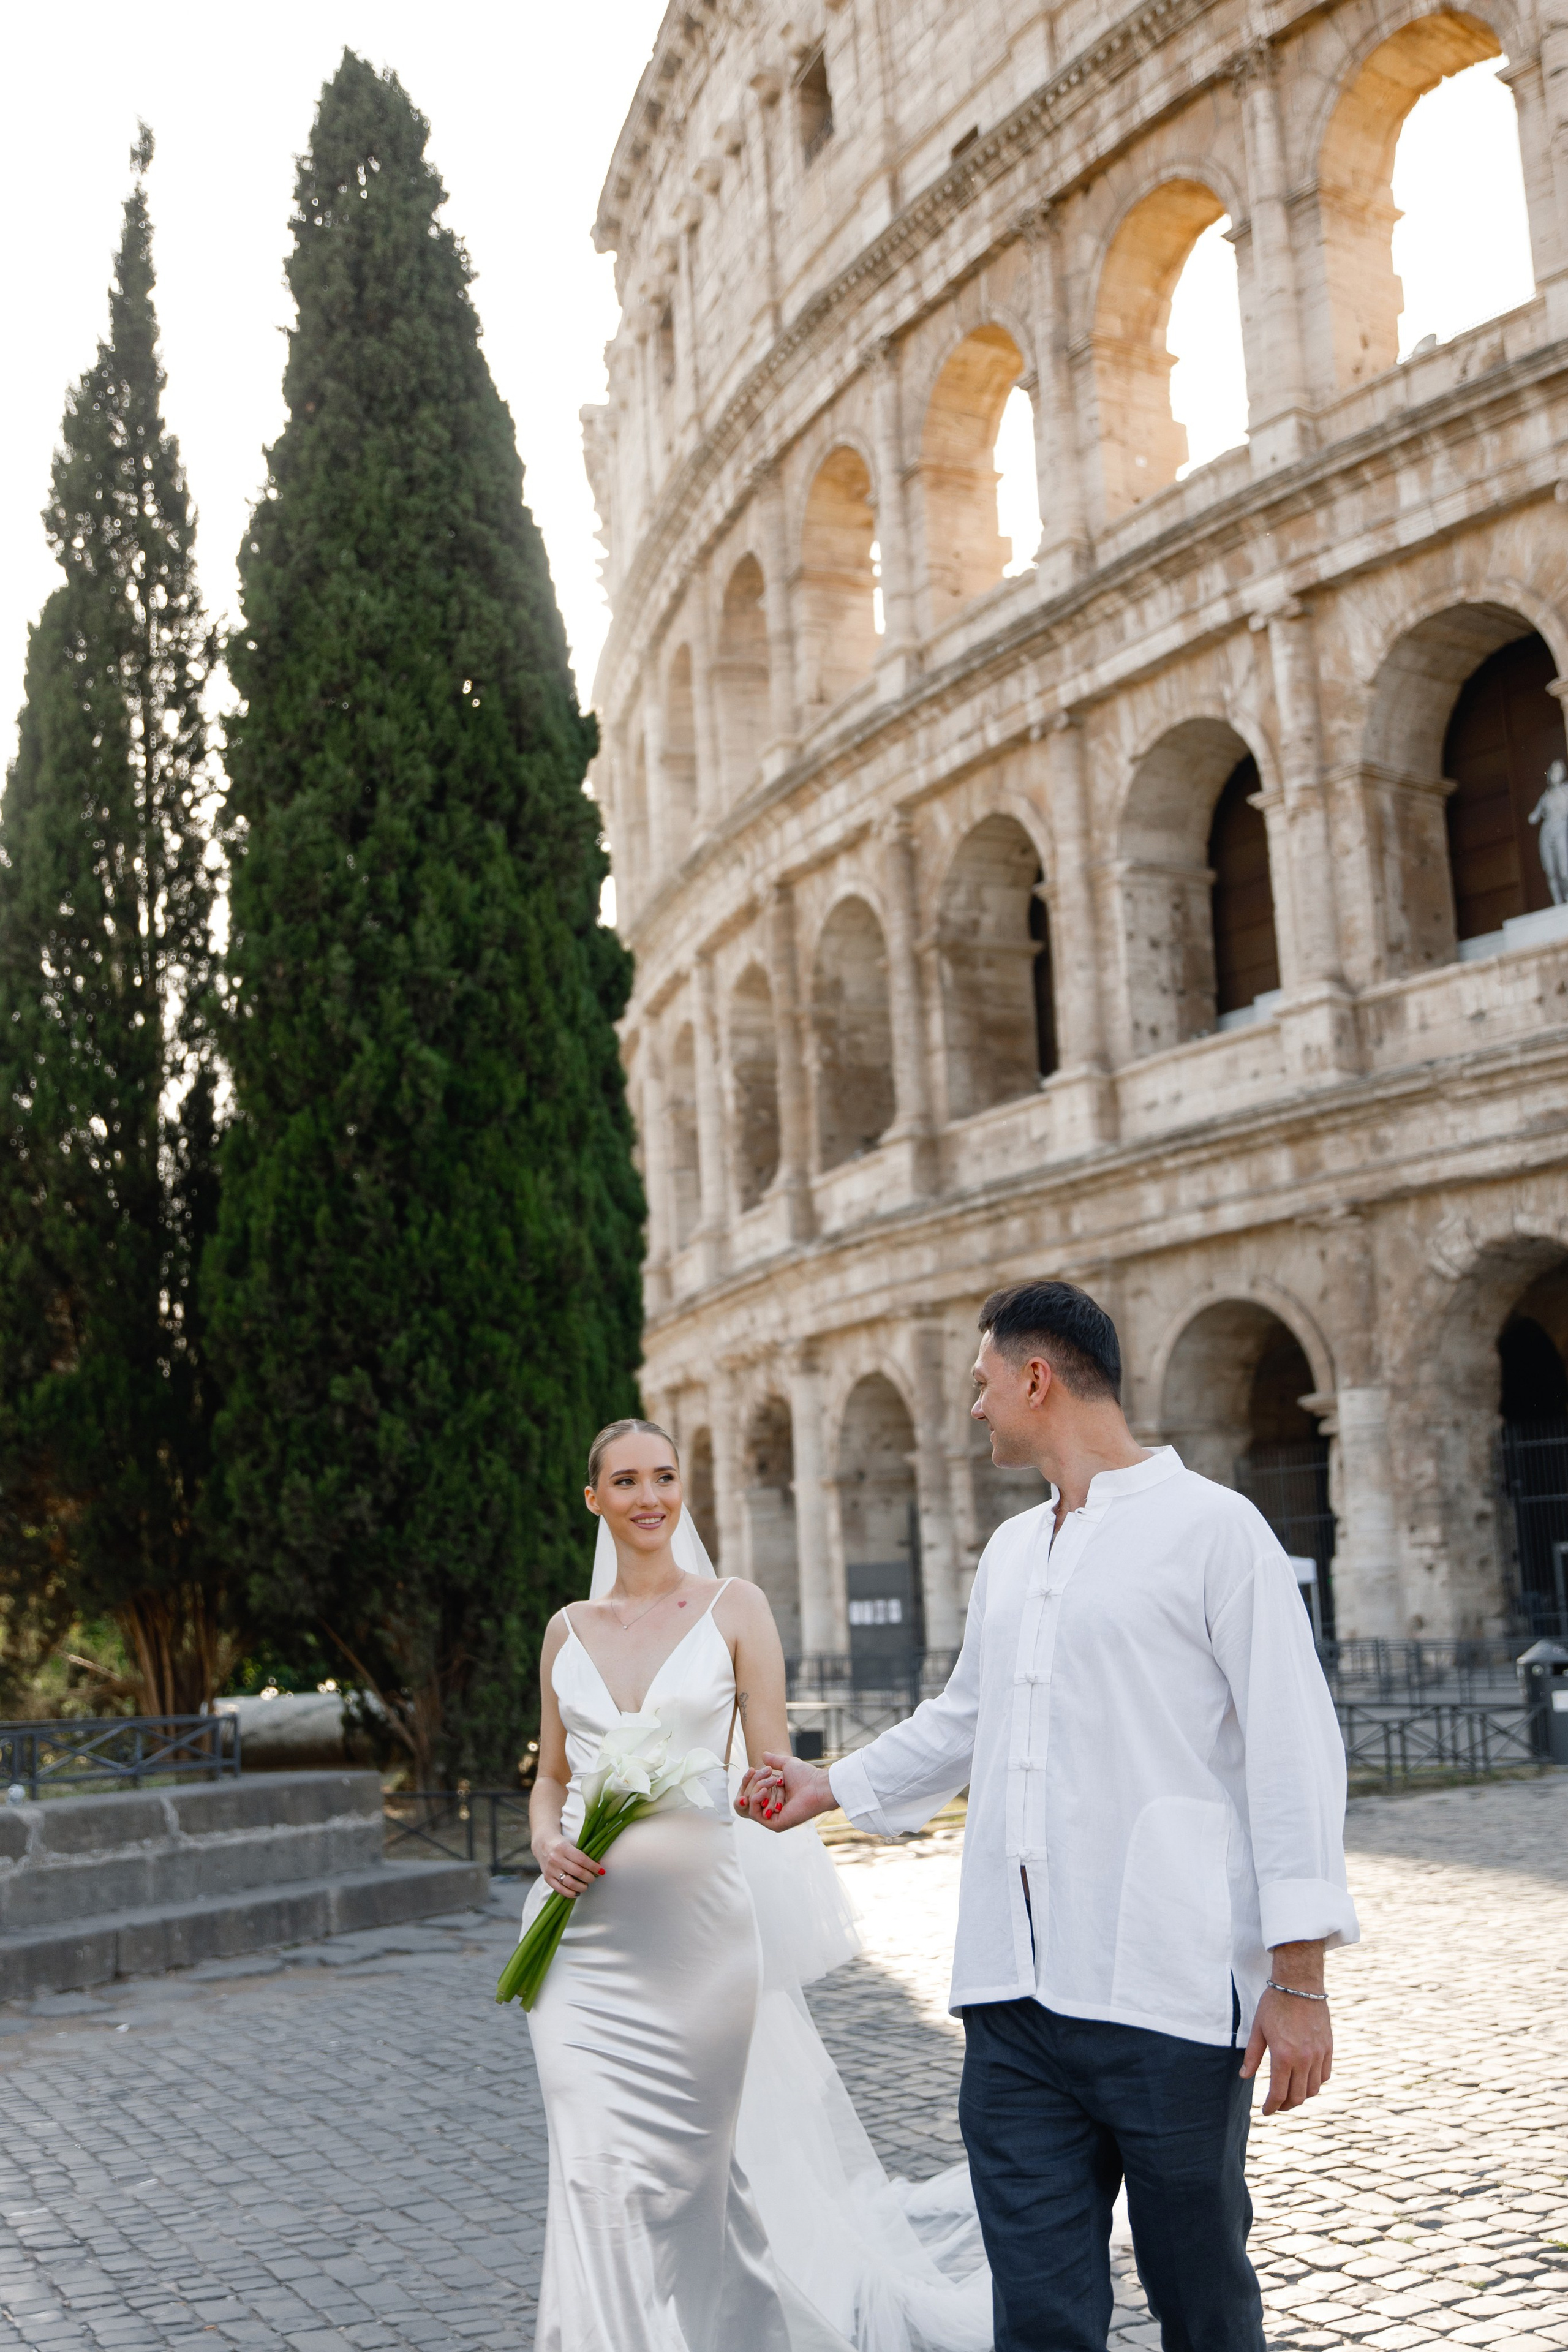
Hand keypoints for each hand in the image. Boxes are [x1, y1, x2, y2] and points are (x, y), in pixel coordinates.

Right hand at [534, 1832, 603, 1897]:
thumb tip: (599, 1865)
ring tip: (585, 1885)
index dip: (593, 1866)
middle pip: (577, 1872)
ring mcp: (551, 1869)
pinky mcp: (547, 1878)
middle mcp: (556, 1859)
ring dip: (581, 1887)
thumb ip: (584, 1854)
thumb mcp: (572, 1844)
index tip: (601, 1871)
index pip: (582, 1859)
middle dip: (589, 1877)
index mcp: (563, 1848)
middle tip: (593, 1878)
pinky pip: (560, 1889)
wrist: (543, 1845)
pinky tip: (577, 1892)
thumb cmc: (562, 1845)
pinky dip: (571, 1893)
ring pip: (569, 1883)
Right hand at [737, 1751, 835, 1830]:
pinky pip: (755, 1814)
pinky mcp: (775, 1824)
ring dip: (757, 1789)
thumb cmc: (807, 1776)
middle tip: (769, 1775)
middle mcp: (772, 1809)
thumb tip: (763, 1755)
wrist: (818, 1786)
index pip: (751, 1791)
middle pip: (748, 1798)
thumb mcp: (787, 1765)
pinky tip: (764, 1791)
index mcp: (774, 1797)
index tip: (752, 1769)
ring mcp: (773, 1818)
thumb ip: (774, 1761)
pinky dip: (756, 1800)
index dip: (749, 1780)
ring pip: (750, 1805)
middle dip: (754, 1783)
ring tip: (772, 1782)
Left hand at [1241, 1943, 1331, 2114]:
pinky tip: (1306, 2080)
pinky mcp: (1328, 2047)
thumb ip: (1252, 2056)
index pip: (1279, 2094)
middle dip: (1286, 2105)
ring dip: (1302, 2096)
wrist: (1299, 1983)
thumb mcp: (1258, 2029)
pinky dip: (1316, 2083)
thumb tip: (1244, 2076)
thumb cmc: (1274, 2004)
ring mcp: (1318, 2054)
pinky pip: (1325, 2075)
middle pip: (1298, 2097)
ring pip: (1314, 2089)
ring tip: (1290, 2094)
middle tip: (1277, 2105)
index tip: (1266, 2111)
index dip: (1271, 2107)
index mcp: (1284, 2056)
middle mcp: (1304, 2059)